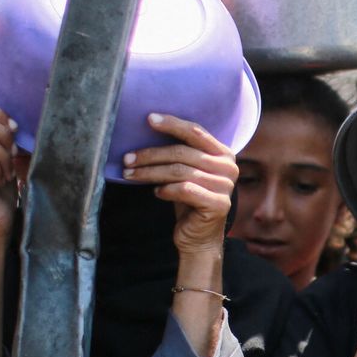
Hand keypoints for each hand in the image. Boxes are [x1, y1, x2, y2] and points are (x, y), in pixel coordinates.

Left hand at [122, 113, 237, 254]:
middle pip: (183, 153)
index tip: (148, 119)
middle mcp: (229, 168)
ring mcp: (226, 187)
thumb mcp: (185, 172)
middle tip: (127, 159)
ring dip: (150, 172)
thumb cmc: (188, 200)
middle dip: (151, 154)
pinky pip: (185, 190)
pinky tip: (156, 193)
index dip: (172, 124)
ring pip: (180, 171)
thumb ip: (179, 152)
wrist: (199, 237)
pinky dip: (166, 190)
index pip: (196, 132)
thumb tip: (148, 128)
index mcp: (223, 154)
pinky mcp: (218, 205)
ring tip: (131, 174)